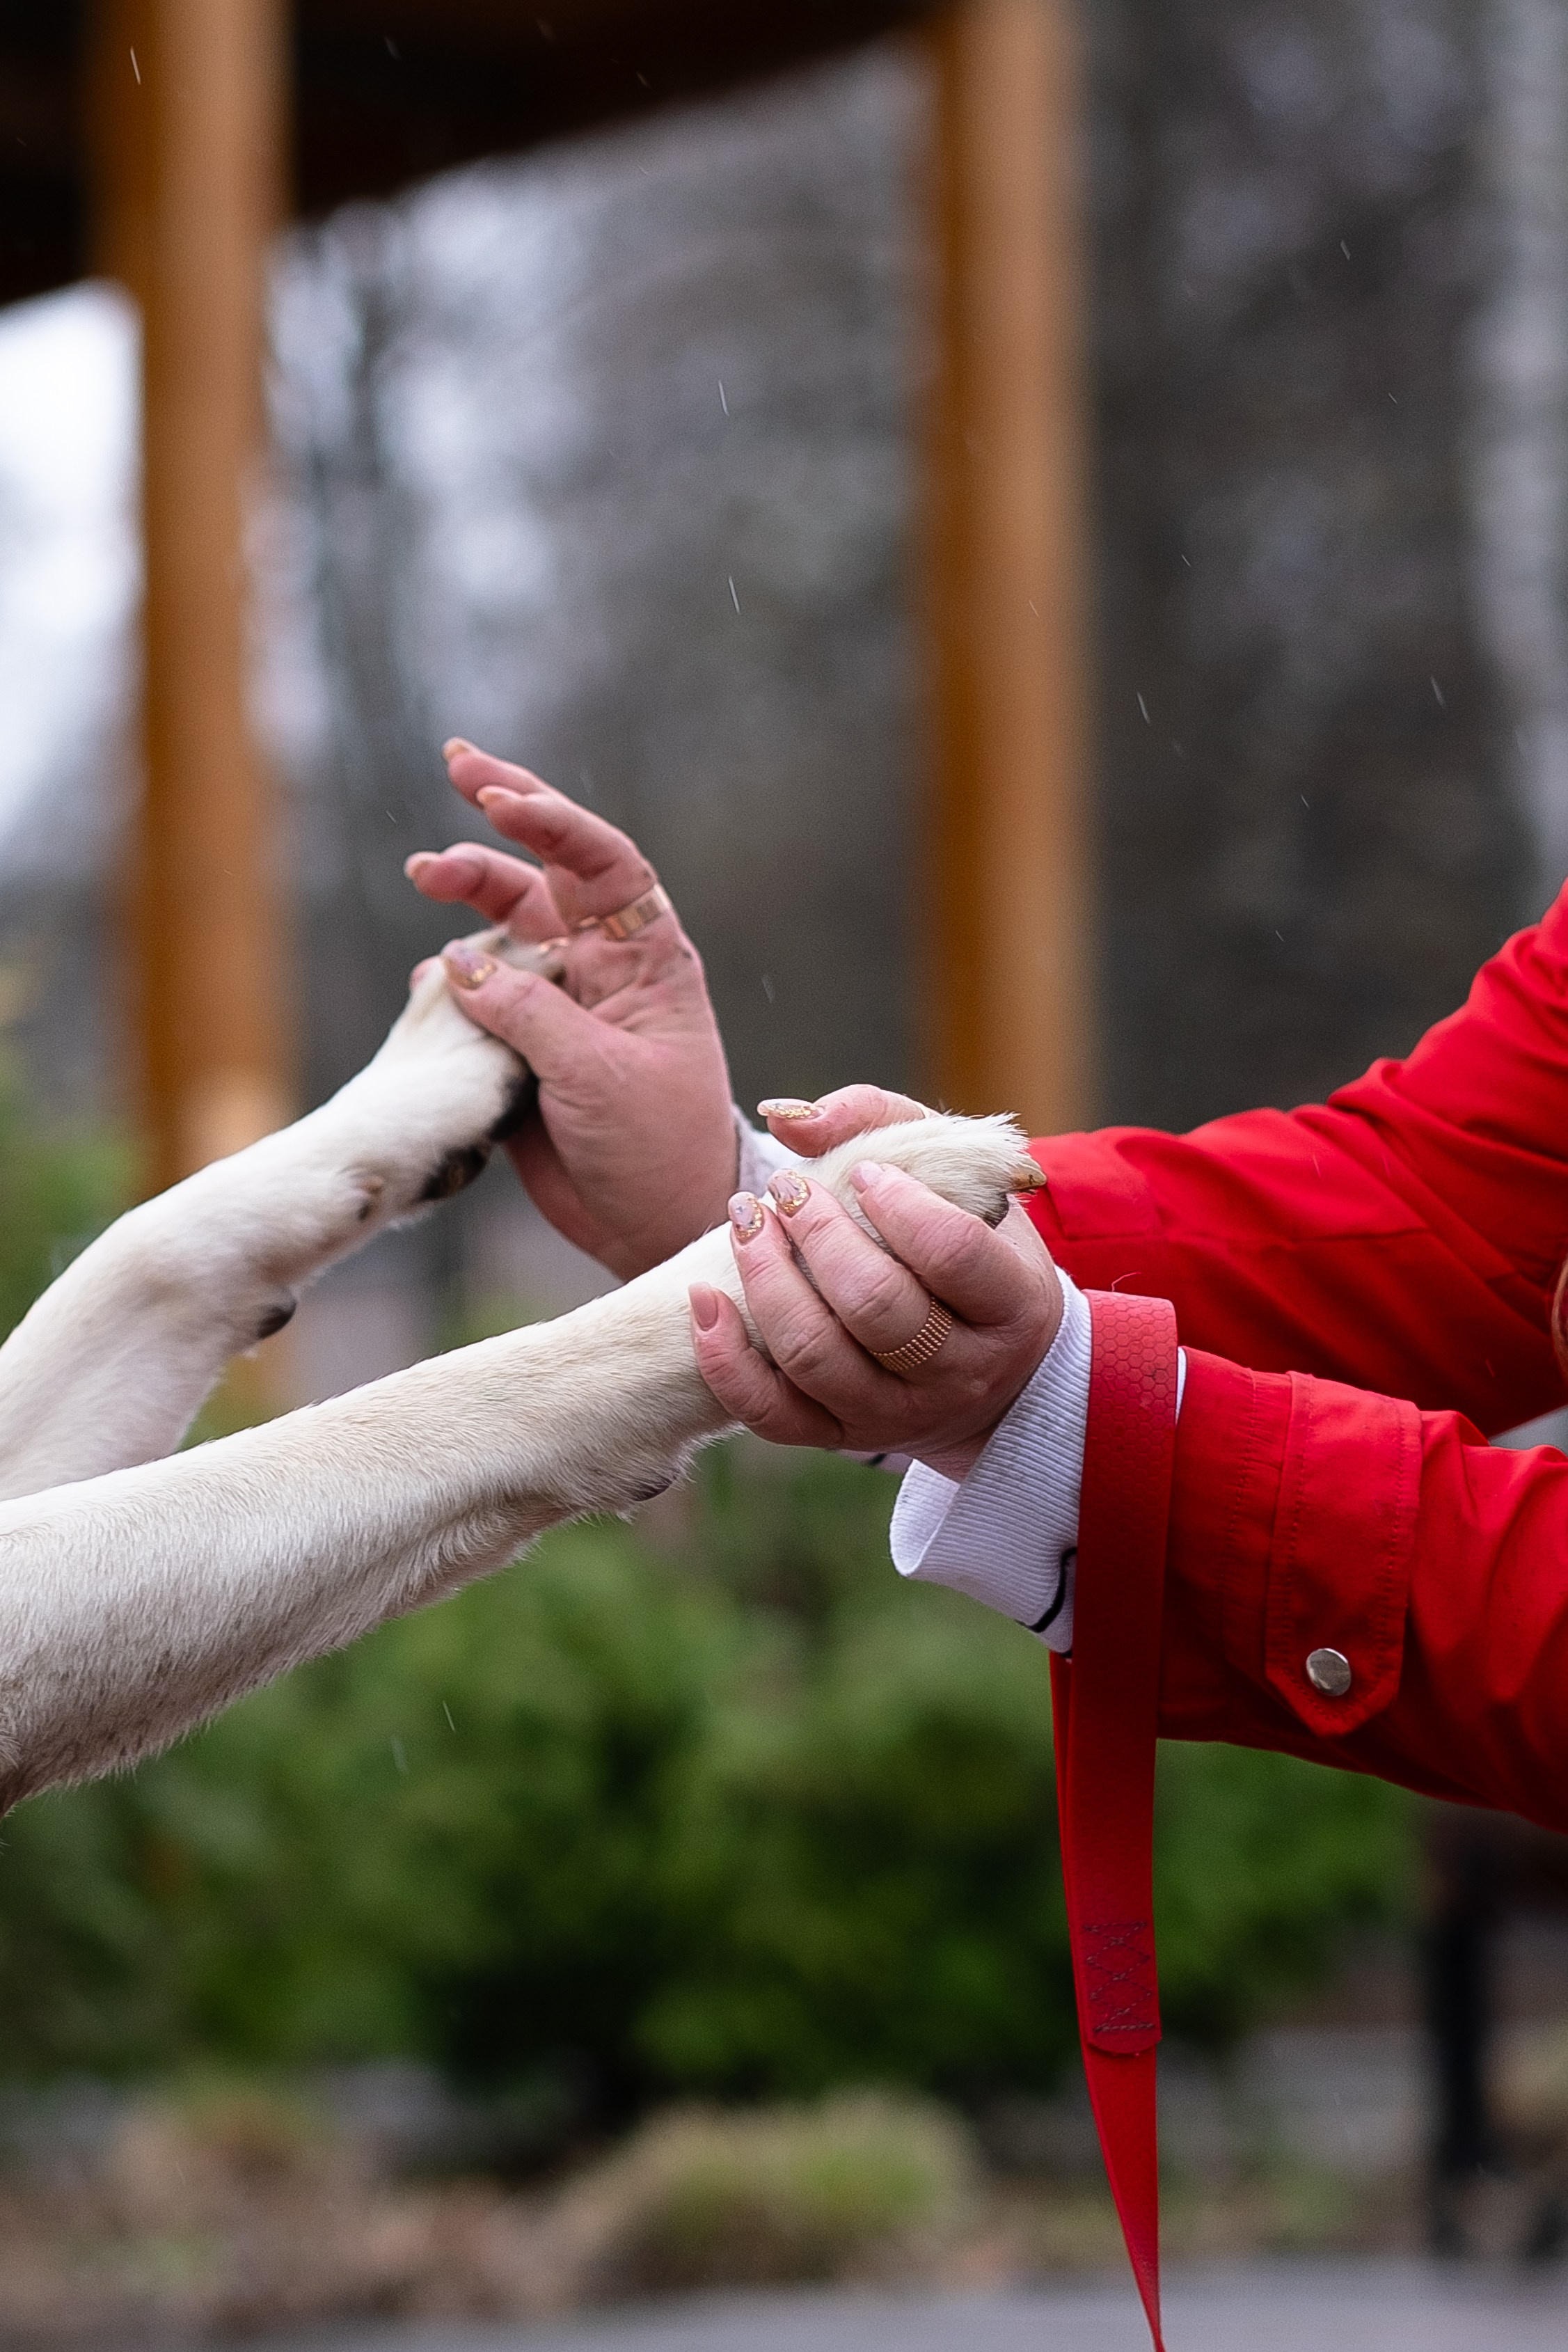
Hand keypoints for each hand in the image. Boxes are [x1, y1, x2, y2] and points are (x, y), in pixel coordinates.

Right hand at [406, 742, 735, 1278]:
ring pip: (506, 928)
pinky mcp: (523, 1050)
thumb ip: (528, 1013)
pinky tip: (424, 980)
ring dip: (468, 896)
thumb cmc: (657, 1147)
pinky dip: (447, 983)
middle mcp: (603, 968)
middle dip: (503, 816)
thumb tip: (459, 958)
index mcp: (646, 959)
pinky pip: (478, 999)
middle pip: (549, 873)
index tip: (498, 799)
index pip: (603, 863)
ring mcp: (561, 1006)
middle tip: (455, 762)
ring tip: (423, 875)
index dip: (552, 821)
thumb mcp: (599, 1075)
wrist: (655, 1226)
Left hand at [689, 1158, 1061, 1479]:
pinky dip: (726, 1360)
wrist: (998, 1373)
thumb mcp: (960, 1178)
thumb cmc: (974, 1250)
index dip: (899, 1204)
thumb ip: (882, 1123)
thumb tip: (787, 1119)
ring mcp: (898, 1414)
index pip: (952, 1254)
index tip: (866, 1173)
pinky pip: (771, 1413)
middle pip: (875, 1306)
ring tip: (747, 1222)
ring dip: (767, 1280)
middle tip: (788, 1190)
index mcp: (1010, 1305)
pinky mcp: (841, 1437)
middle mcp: (960, 1371)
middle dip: (818, 1234)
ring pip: (817, 1357)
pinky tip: (704, 1300)